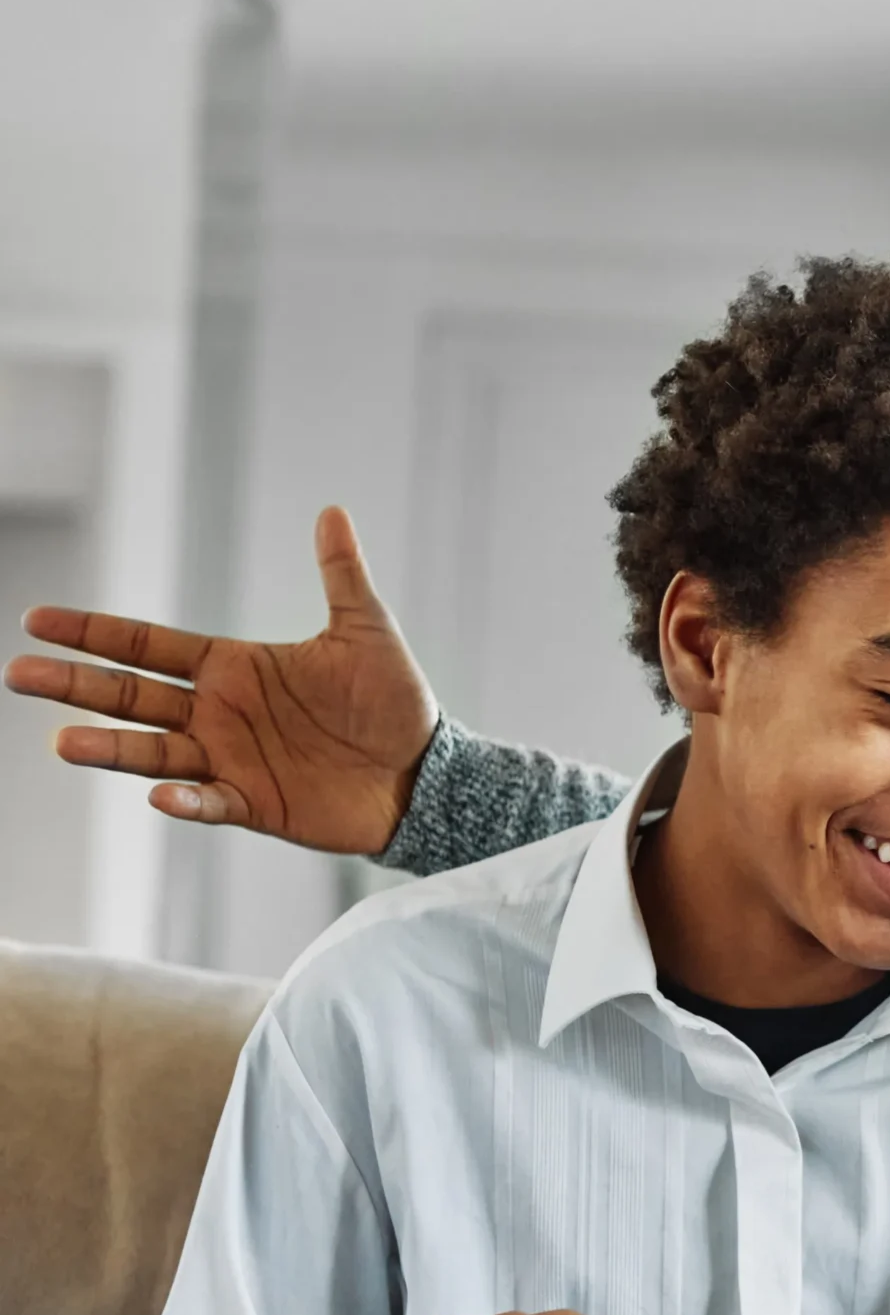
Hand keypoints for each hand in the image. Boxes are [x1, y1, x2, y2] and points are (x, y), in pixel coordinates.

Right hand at [6, 506, 436, 852]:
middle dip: (77, 684)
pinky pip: (210, 802)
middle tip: (19, 673)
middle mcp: (219, 712)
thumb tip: (334, 511)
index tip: (38, 620)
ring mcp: (231, 759)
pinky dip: (185, 800)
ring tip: (62, 742)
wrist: (424, 772)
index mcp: (234, 667)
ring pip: (154, 752)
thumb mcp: (366, 631)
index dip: (96, 633)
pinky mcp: (255, 803)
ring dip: (111, 748)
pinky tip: (159, 794)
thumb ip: (341, 574)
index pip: (149, 644)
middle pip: (132, 695)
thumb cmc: (394, 701)